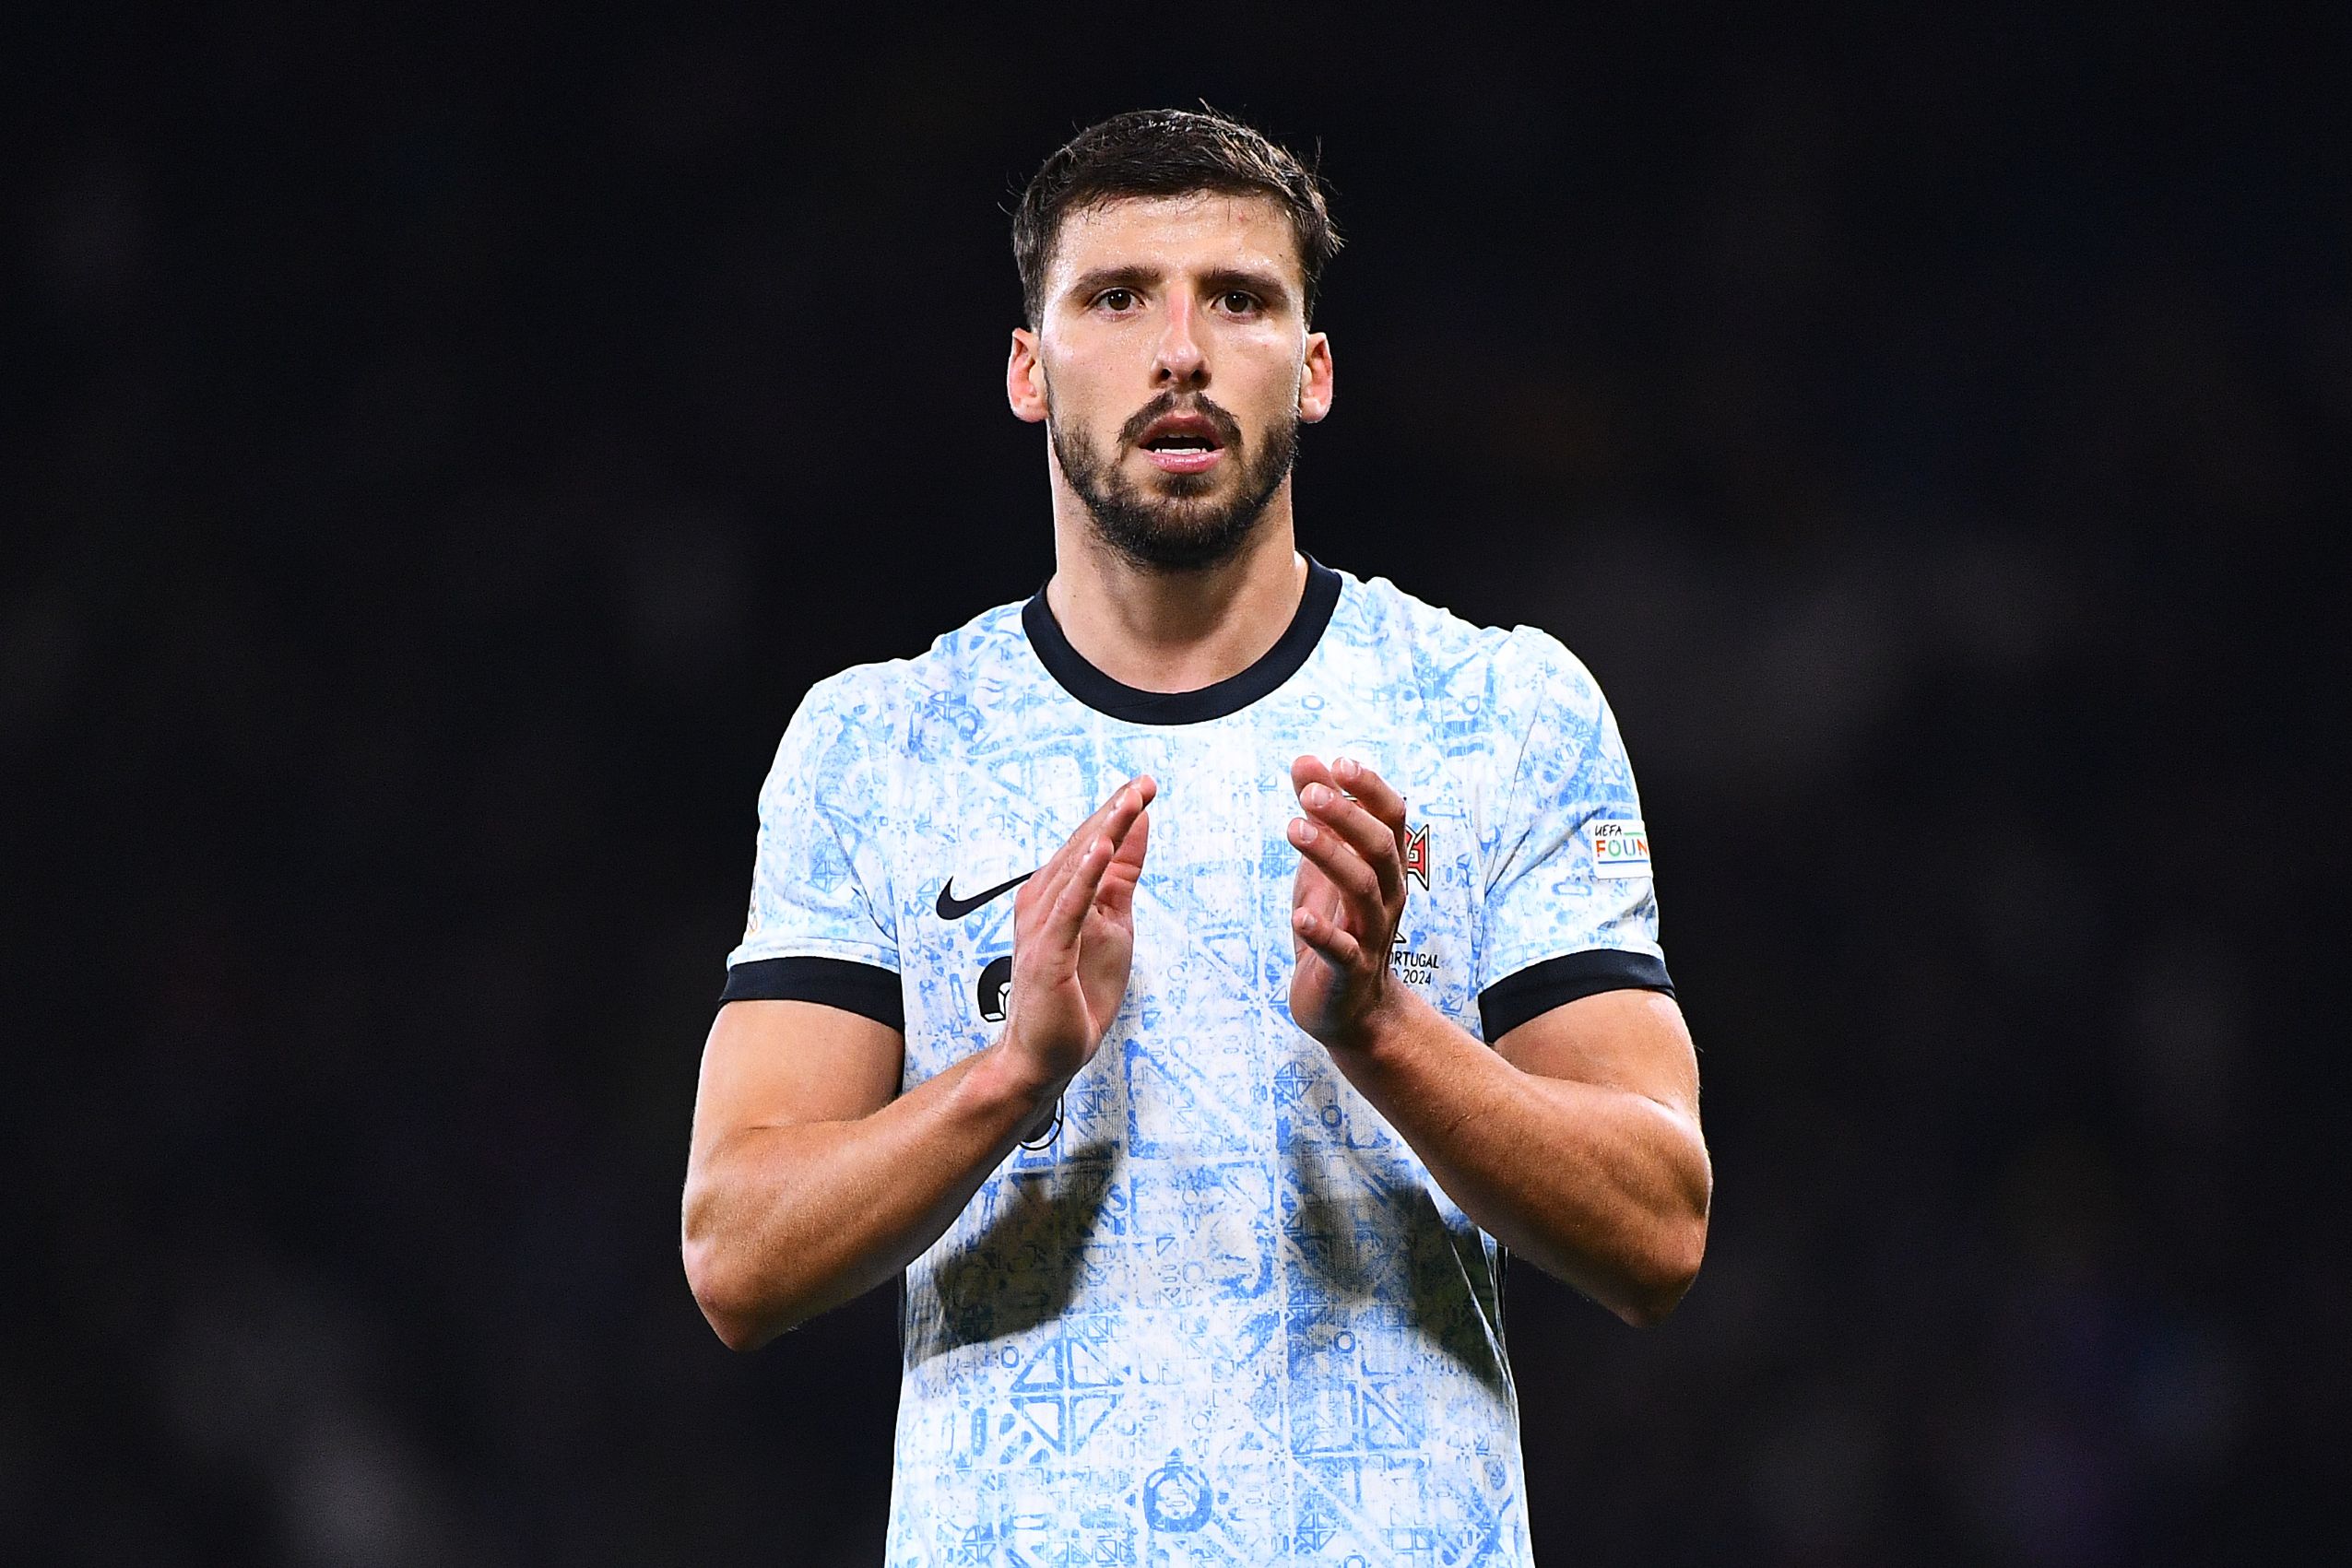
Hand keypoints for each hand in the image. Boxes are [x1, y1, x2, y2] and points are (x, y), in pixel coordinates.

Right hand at [996, 776, 1155, 1093]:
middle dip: (1115, 812)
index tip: (1147, 782)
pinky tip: (1102, 848)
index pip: (1092, 842)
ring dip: (1104, 831)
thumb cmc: (1077, 992)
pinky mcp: (1048, 951)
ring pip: (1077, 868)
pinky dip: (1085, 875)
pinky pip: (1069, 906)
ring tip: (1130, 801)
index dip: (1119, 811)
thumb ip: (1120, 875)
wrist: (1047, 1055)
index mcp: (1059, 891)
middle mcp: (1043, 900)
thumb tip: (1138, 824)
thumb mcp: (1114, 924)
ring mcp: (1043, 925)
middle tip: (1145, 782)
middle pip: (1084, 846)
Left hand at [1286, 756, 1409, 1050]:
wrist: (1349, 1007)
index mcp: (1385, 867)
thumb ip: (1319, 814)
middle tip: (1308, 793)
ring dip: (1330, 856)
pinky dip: (1322, 933)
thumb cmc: (1337, 924)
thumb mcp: (1325, 864)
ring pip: (1362, 890)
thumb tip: (1305, 759)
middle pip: (1379, 848)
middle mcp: (1387, 895)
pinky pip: (1342, 950)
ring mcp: (1371, 934)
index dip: (1369, 788)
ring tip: (1293, 828)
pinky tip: (1299, 917)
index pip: (1392, 817)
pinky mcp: (1348, 971)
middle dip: (1347, 816)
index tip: (1338, 763)